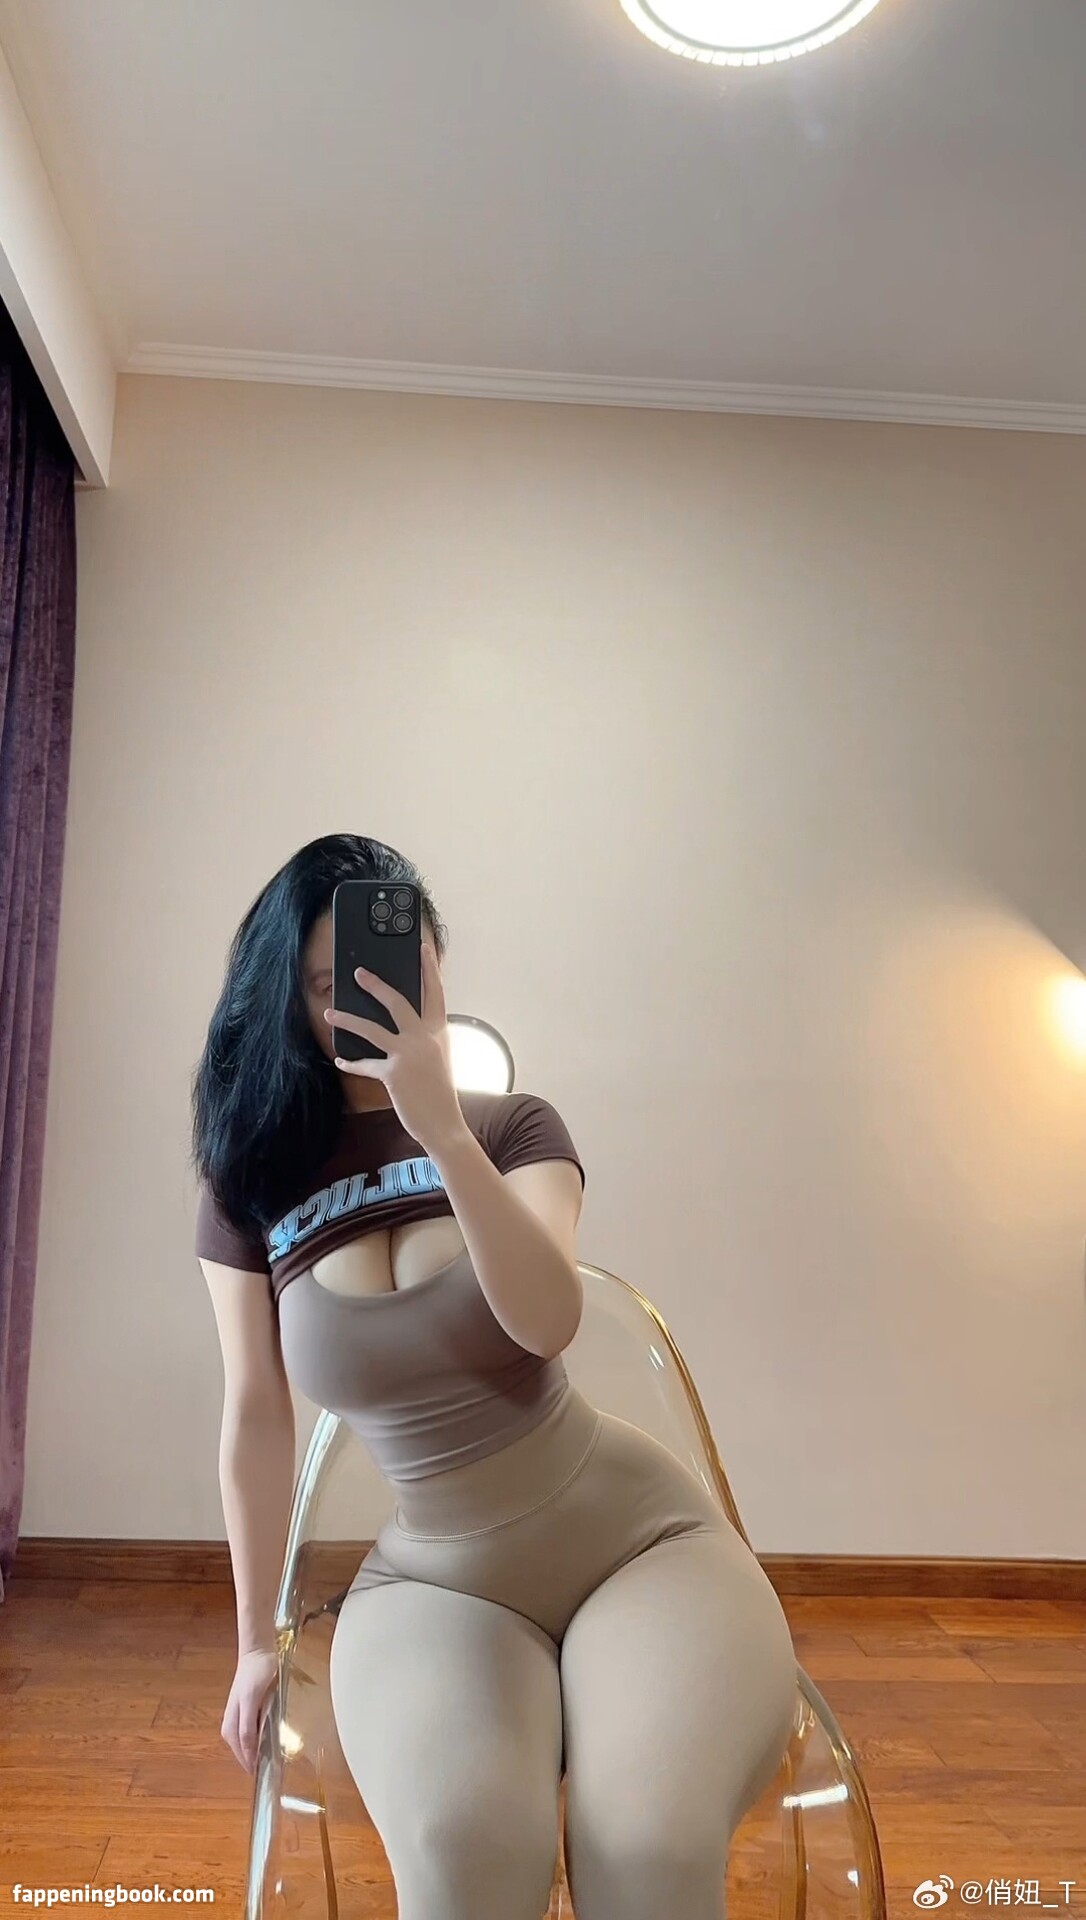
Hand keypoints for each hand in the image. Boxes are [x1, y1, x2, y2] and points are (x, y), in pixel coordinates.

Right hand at [222, 1645, 278, 1773]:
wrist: (257, 1653)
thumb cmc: (255, 1675)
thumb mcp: (251, 1701)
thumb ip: (248, 1727)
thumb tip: (248, 1753)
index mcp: (230, 1729)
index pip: (244, 1757)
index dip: (256, 1769)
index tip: (271, 1780)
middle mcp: (232, 1729)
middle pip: (245, 1755)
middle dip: (259, 1764)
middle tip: (278, 1772)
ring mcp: (239, 1722)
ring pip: (250, 1747)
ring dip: (261, 1754)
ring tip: (278, 1762)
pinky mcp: (248, 1715)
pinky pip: (255, 1736)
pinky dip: (263, 1742)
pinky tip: (274, 1743)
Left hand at [324, 944, 464, 1154]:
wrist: (444, 1125)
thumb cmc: (440, 1094)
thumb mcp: (438, 1059)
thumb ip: (424, 1040)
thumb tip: (406, 1028)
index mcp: (438, 1033)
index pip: (435, 993)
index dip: (430, 969)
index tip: (424, 948)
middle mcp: (424, 1039)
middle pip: (398, 1002)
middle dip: (376, 985)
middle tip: (358, 973)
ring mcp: (408, 1054)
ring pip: (372, 1029)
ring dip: (348, 1019)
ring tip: (330, 1010)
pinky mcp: (393, 1074)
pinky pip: (365, 1064)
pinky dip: (351, 1063)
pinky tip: (340, 1061)